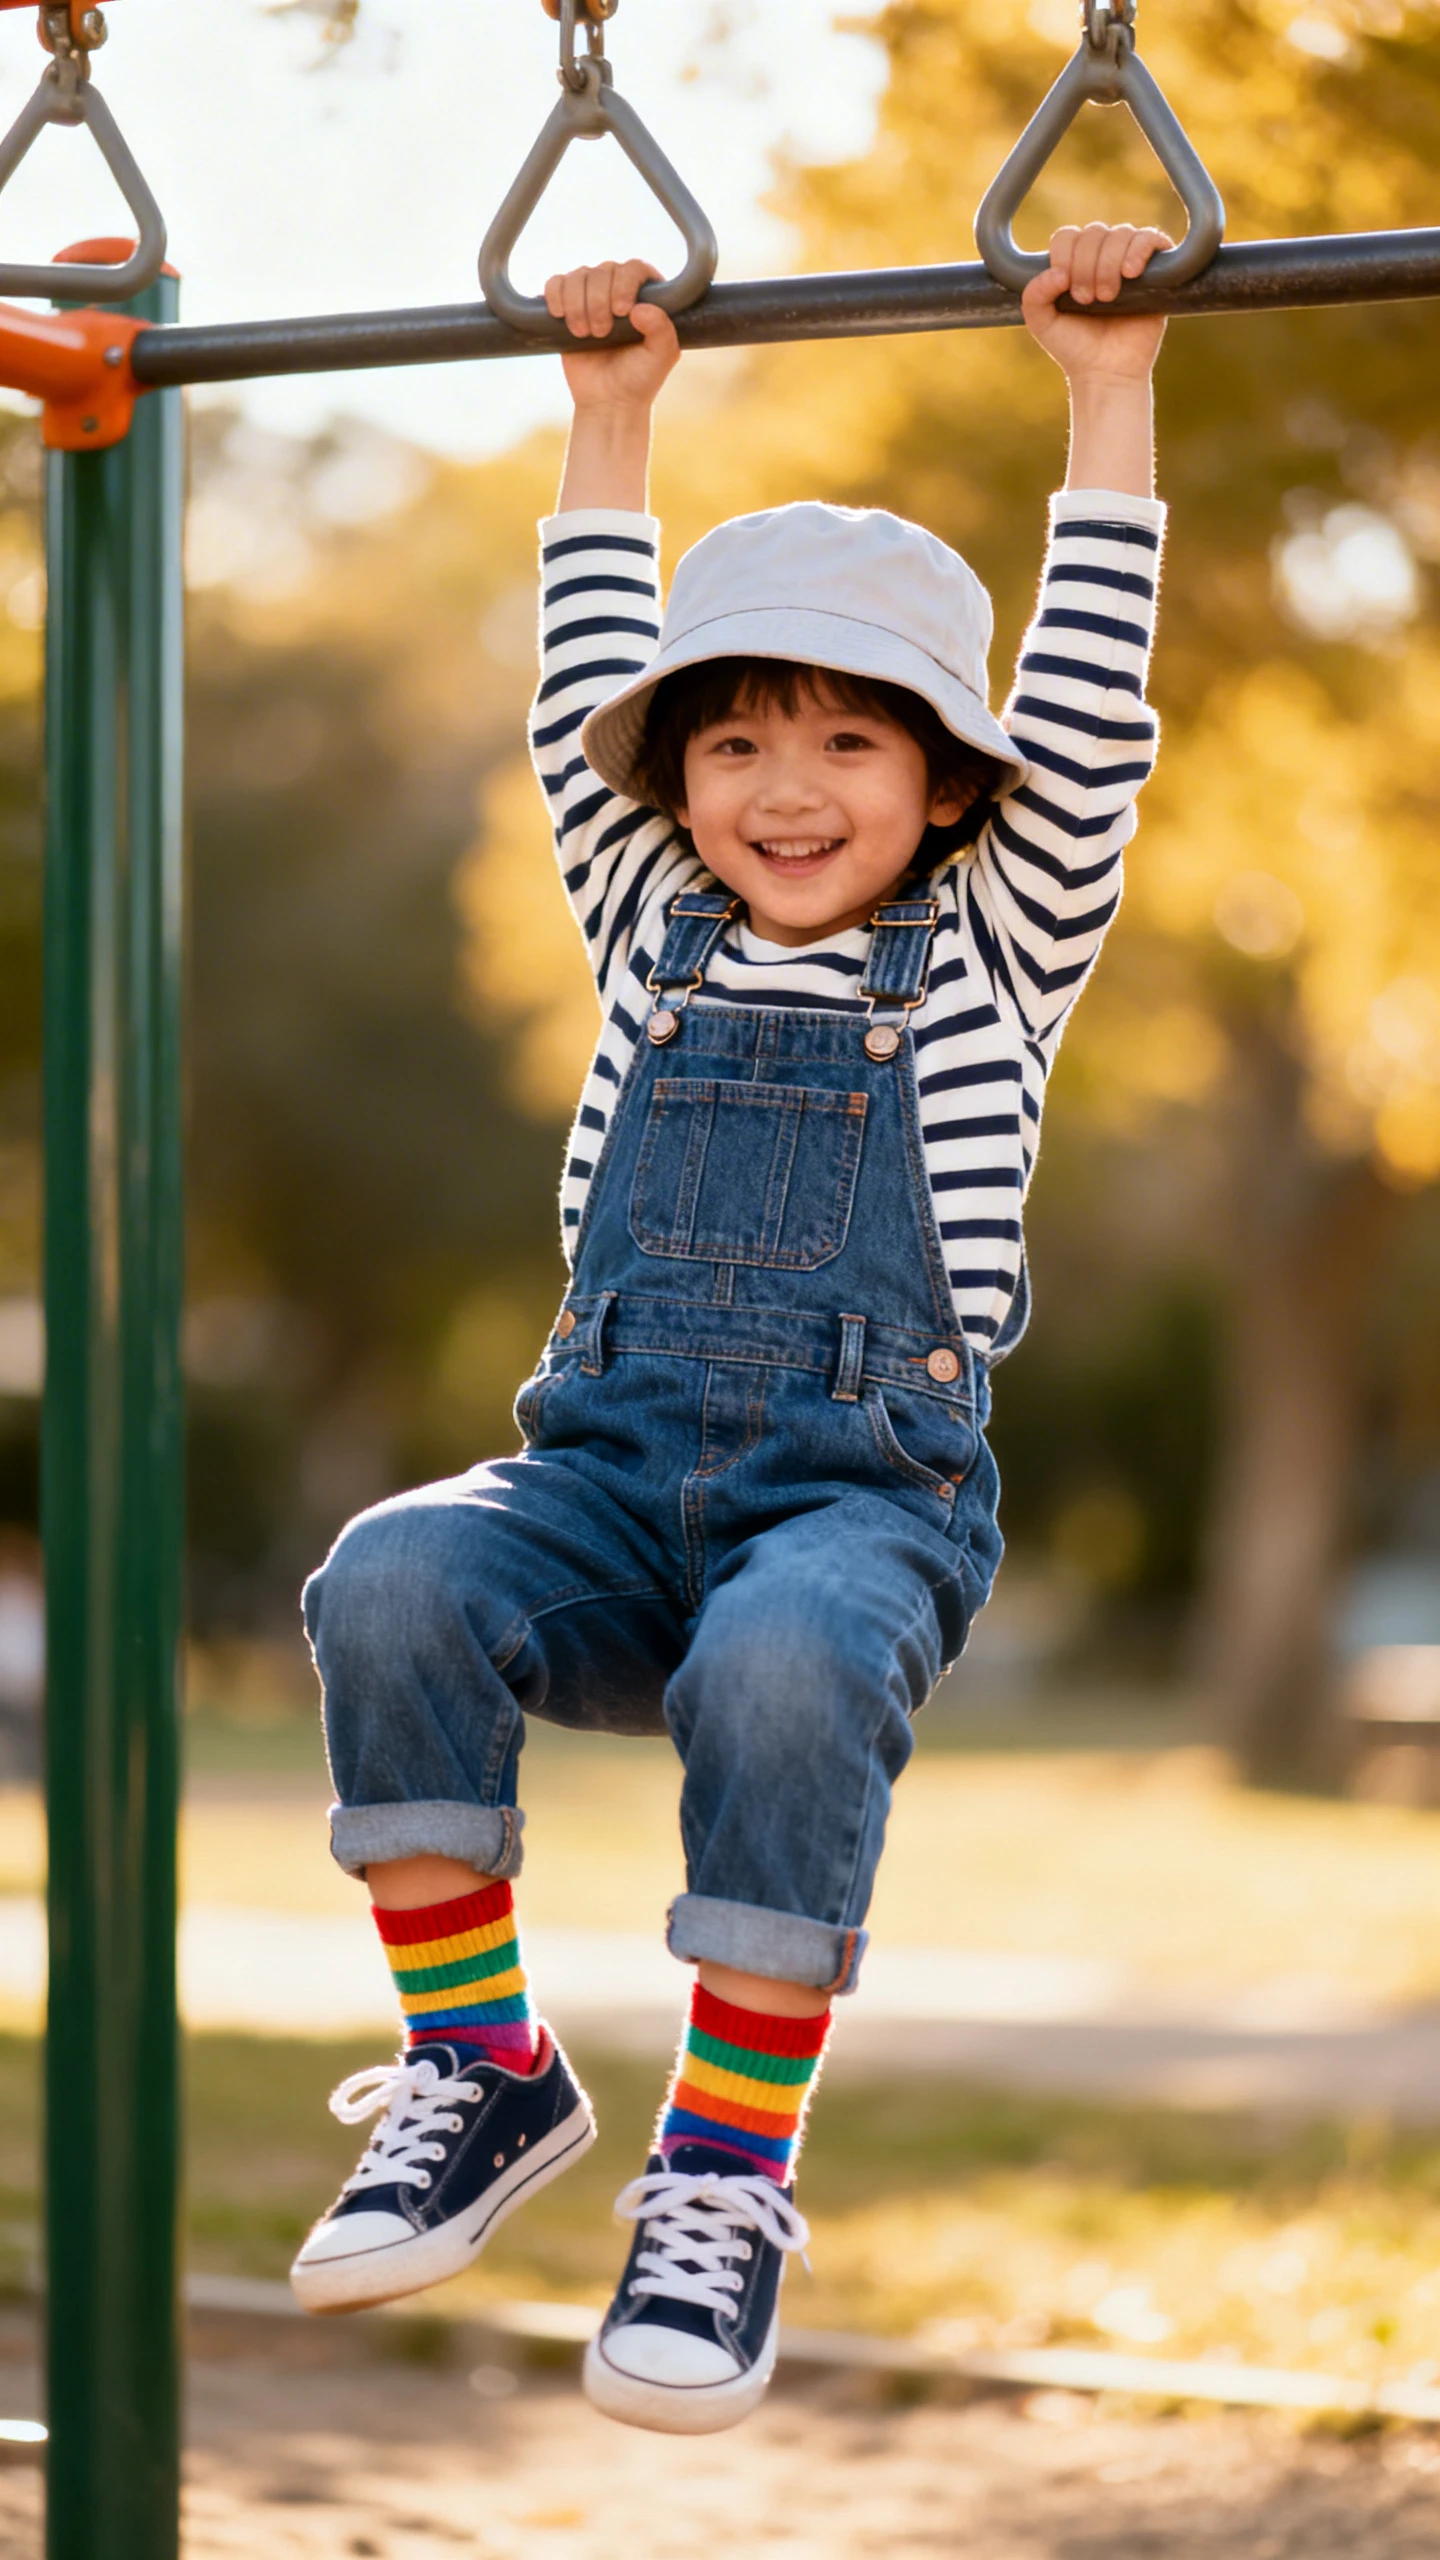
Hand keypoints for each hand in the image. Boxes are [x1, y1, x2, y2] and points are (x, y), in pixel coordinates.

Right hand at [545, 259, 680, 413]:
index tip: (621, 312)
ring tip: (584, 334)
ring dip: (578, 304)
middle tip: (602, 333)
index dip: (624, 284)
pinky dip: (555, 295)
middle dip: (598, 301)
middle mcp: (619, 289)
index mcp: (647, 296)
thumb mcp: (661, 358)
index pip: (634, 268)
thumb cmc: (639, 379)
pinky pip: (556, 283)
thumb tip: (640, 309)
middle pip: (603, 270)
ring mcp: (592, 295)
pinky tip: (560, 316)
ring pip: (578, 275)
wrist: (608, 401)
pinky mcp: (568, 305)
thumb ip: (662, 330)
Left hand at [1022, 223, 1170, 382]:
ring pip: (1120, 234)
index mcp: (1074, 261)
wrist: (1107, 371)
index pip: (1067, 235)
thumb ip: (1033, 296)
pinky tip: (1130, 273)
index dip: (1065, 256)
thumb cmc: (1075, 347)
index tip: (1068, 289)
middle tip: (1088, 300)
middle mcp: (1101, 255)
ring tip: (1107, 297)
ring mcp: (1128, 259)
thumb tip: (1058, 272)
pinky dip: (1139, 250)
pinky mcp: (1156, 268)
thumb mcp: (1042, 323)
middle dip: (1087, 265)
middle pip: (1094, 232)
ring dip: (1109, 263)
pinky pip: (1150, 238)